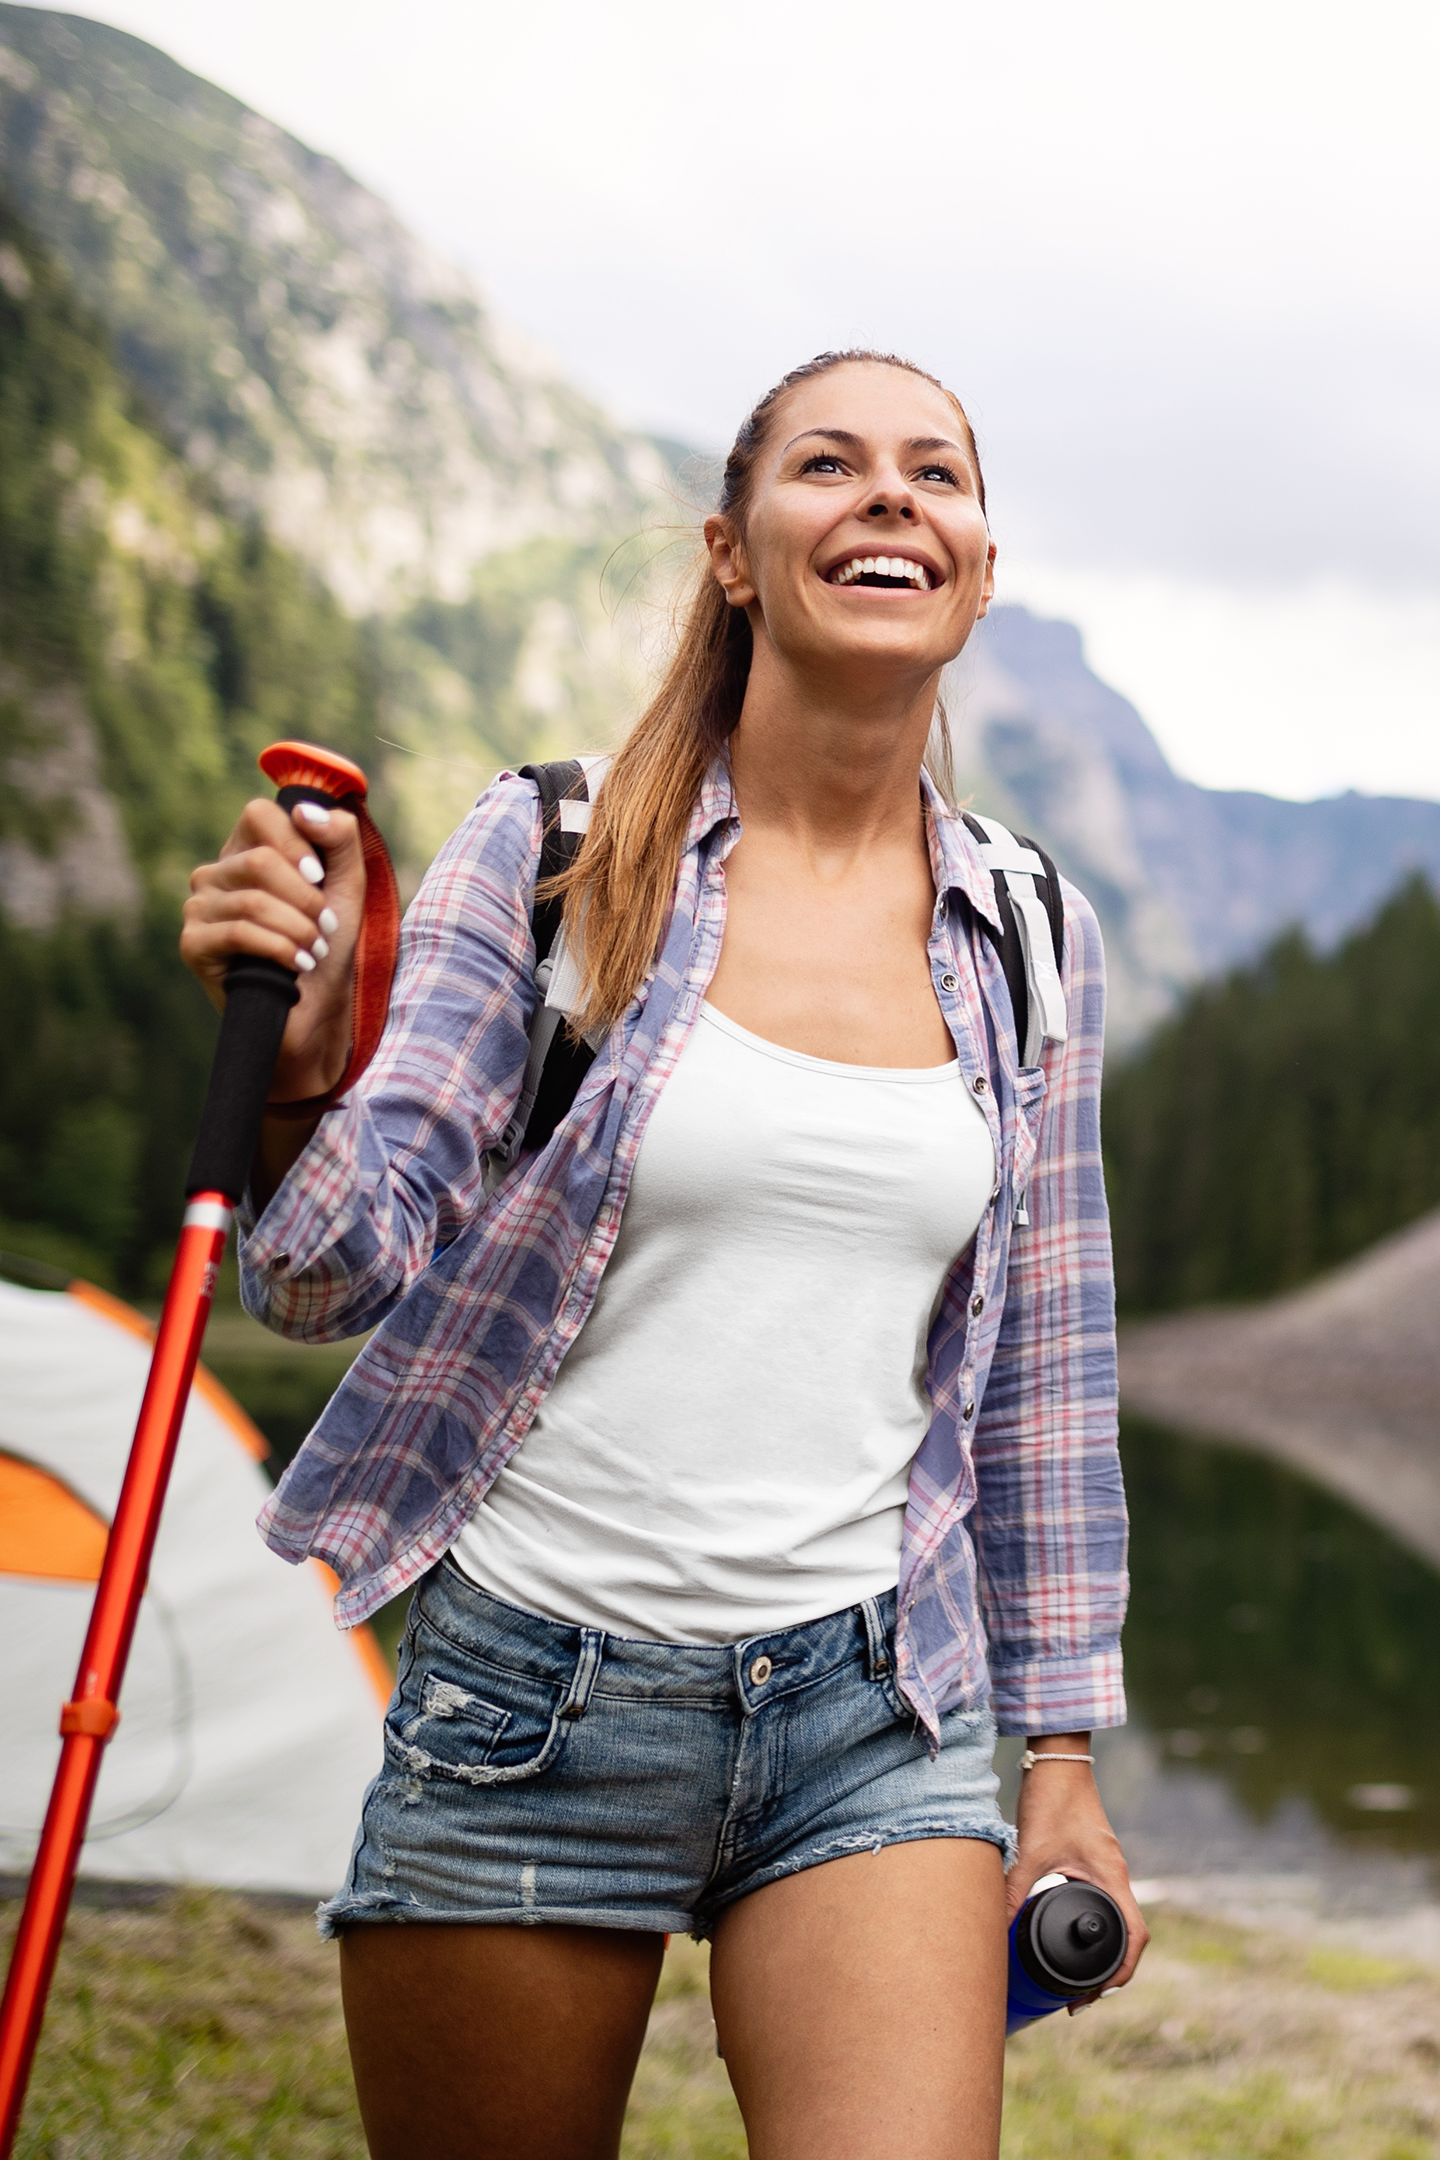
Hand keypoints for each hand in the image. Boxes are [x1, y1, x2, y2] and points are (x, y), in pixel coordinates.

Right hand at [181, 798, 366, 1104]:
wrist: (314, 1015)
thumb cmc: (327, 948)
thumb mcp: (346, 886)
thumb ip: (340, 838)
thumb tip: (305, 810)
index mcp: (247, 851)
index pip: (260, 813)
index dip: (297, 842)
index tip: (321, 878)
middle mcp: (215, 874)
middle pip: (261, 859)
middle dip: (305, 897)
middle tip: (323, 927)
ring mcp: (199, 908)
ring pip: (254, 899)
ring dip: (298, 928)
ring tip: (314, 951)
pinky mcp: (193, 945)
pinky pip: (240, 931)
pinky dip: (280, 948)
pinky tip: (297, 965)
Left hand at [1007, 1737, 1148, 2000]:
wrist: (1058, 1759)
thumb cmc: (1052, 1799)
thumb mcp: (1031, 1849)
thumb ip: (1013, 1889)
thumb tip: (994, 1929)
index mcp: (1111, 1876)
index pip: (1135, 1936)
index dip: (1123, 1972)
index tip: (1098, 1994)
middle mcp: (1114, 1875)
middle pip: (1128, 1935)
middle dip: (1110, 1972)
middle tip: (1079, 1997)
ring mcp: (1105, 1867)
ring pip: (1115, 1919)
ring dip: (1102, 1950)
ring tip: (1074, 1978)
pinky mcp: (1092, 1859)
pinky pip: (1101, 1902)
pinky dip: (1092, 1926)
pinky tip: (1067, 1934)